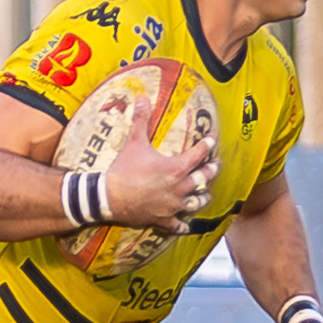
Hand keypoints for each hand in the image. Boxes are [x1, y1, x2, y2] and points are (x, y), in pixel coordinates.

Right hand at [103, 95, 218, 232]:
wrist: (108, 197)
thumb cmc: (123, 170)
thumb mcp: (134, 143)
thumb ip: (141, 120)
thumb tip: (142, 97)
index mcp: (176, 168)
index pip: (199, 154)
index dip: (207, 145)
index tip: (212, 140)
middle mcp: (180, 187)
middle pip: (204, 178)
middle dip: (211, 170)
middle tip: (215, 165)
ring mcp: (173, 205)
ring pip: (197, 202)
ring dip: (202, 196)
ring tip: (205, 193)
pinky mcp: (163, 219)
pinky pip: (178, 225)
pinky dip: (183, 224)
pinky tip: (186, 224)